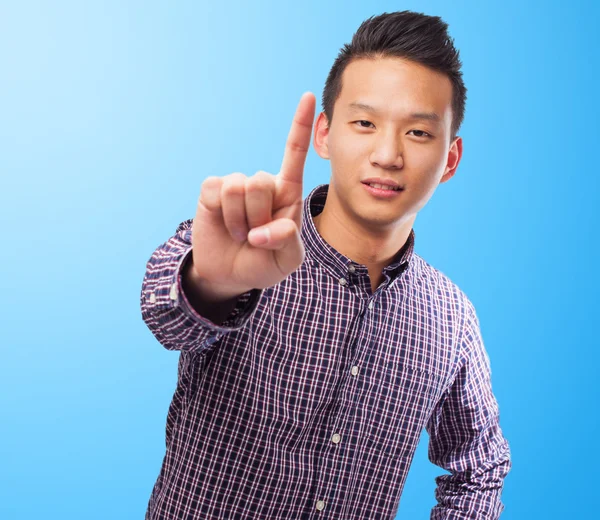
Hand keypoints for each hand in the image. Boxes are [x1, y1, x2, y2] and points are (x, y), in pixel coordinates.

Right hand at [188, 92, 315, 300]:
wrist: (230, 273)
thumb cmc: (264, 262)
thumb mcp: (287, 260)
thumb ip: (286, 241)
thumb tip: (262, 230)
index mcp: (287, 192)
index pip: (295, 154)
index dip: (300, 126)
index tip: (308, 96)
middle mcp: (262, 183)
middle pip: (261, 181)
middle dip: (258, 216)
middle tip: (255, 235)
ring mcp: (236, 185)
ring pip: (238, 187)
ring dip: (239, 220)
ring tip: (241, 232)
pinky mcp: (212, 190)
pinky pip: (216, 191)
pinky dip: (222, 215)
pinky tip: (224, 224)